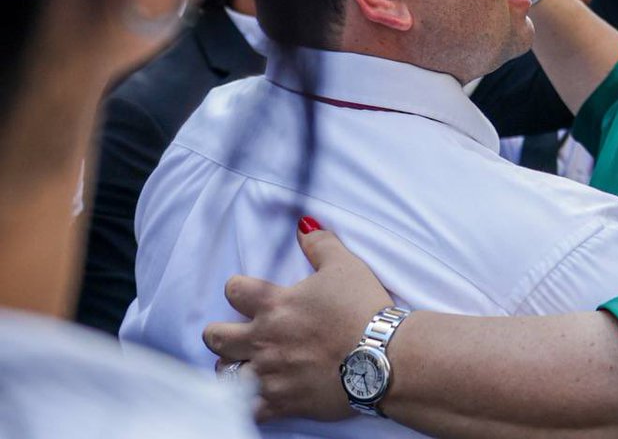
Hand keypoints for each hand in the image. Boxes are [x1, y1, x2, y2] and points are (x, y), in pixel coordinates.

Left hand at [203, 221, 392, 421]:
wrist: (383, 356)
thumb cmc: (363, 308)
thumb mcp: (345, 265)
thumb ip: (320, 244)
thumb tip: (303, 224)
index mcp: (274, 304)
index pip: (234, 290)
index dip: (236, 288)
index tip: (245, 292)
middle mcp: (263, 339)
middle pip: (216, 337)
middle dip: (218, 333)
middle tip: (229, 333)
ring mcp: (270, 374)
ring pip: (225, 374)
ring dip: (230, 368)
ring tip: (241, 366)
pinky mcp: (283, 402)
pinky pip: (248, 410)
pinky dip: (247, 404)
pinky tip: (254, 400)